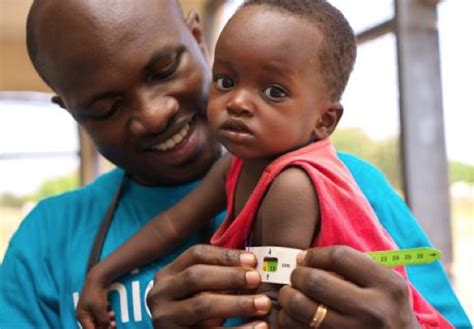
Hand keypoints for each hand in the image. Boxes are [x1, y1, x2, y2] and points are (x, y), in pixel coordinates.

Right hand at [76, 269, 115, 328]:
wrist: (99, 278)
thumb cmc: (96, 294)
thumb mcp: (100, 309)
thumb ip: (103, 320)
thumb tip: (108, 327)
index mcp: (82, 317)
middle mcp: (85, 315)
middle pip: (96, 326)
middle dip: (105, 325)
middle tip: (113, 324)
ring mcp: (91, 310)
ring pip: (101, 320)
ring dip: (107, 319)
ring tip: (112, 314)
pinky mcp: (97, 306)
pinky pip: (103, 314)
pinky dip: (107, 313)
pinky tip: (110, 308)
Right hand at [146, 244, 271, 328]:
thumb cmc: (195, 307)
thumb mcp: (197, 287)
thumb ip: (217, 273)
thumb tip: (252, 262)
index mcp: (167, 274)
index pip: (195, 254)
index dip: (225, 255)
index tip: (252, 260)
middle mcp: (160, 294)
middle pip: (196, 277)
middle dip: (230, 277)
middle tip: (257, 279)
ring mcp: (166, 319)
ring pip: (203, 306)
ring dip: (237, 303)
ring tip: (263, 303)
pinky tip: (259, 327)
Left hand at [277, 246, 419, 328]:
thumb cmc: (387, 312)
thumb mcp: (386, 286)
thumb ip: (354, 268)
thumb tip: (304, 259)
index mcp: (388, 286)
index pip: (339, 257)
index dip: (314, 254)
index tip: (304, 258)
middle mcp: (373, 311)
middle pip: (314, 281)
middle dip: (296, 275)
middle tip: (295, 277)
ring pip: (299, 308)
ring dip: (287, 298)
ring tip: (291, 296)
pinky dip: (287, 319)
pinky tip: (294, 316)